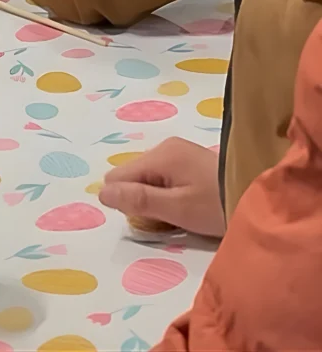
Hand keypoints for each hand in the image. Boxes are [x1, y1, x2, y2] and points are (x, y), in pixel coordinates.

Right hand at [99, 137, 225, 237]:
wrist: (263, 197)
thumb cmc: (218, 205)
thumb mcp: (177, 208)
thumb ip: (139, 200)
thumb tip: (101, 193)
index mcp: (159, 156)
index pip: (117, 176)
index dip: (127, 200)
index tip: (152, 218)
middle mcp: (164, 147)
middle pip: (132, 175)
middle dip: (142, 199)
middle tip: (169, 218)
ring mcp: (179, 151)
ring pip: (148, 177)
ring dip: (156, 197)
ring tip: (183, 213)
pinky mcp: (190, 160)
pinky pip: (164, 176)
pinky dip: (169, 192)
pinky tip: (190, 204)